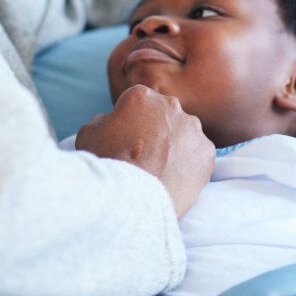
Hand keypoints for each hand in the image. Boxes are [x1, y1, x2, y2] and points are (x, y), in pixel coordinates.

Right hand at [76, 85, 213, 216]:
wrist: (131, 199)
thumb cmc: (107, 164)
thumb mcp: (88, 134)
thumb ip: (103, 119)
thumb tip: (112, 120)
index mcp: (142, 95)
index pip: (139, 101)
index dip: (131, 120)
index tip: (127, 138)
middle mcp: (172, 105)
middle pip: (164, 113)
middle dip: (156, 129)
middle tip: (144, 154)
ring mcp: (193, 129)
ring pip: (184, 132)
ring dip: (174, 144)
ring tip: (159, 168)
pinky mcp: (207, 152)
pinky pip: (198, 154)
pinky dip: (189, 163)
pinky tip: (173, 176)